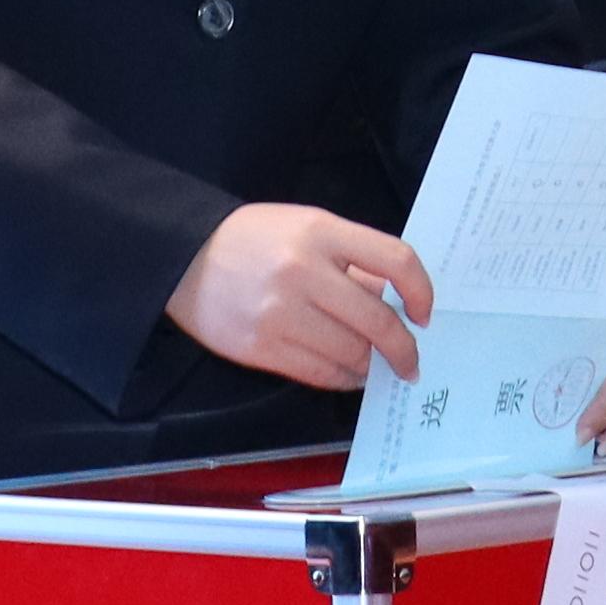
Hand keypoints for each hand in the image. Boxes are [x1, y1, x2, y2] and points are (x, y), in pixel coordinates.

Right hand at [165, 202, 433, 389]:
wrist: (181, 257)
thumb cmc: (252, 239)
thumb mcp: (305, 227)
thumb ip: (350, 258)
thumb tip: (392, 302)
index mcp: (321, 232)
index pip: (395, 260)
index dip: (421, 291)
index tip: (424, 313)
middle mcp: (304, 271)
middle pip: (377, 320)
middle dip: (403, 349)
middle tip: (410, 362)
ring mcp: (281, 313)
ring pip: (352, 353)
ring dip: (371, 366)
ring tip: (374, 367)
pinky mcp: (261, 347)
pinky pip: (320, 372)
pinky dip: (343, 378)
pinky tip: (348, 373)